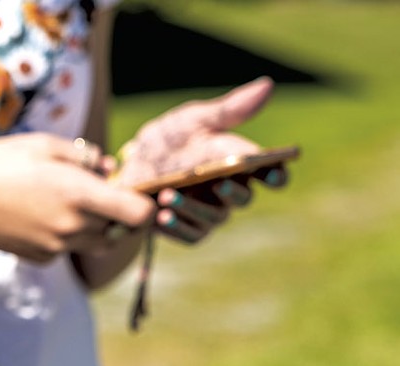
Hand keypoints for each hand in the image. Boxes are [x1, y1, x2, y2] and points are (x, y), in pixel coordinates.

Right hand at [0, 131, 155, 261]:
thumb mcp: (43, 145)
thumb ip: (84, 158)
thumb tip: (108, 168)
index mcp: (81, 195)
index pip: (139, 215)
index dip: (145, 206)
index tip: (134, 193)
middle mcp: (74, 227)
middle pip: (119, 231)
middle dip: (116, 215)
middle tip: (96, 193)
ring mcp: (57, 247)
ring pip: (95, 243)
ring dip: (92, 227)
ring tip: (67, 203)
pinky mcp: (41, 258)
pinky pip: (67, 249)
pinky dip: (65, 236)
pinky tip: (40, 216)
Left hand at [114, 77, 286, 244]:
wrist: (133, 162)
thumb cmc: (171, 139)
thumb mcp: (194, 120)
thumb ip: (228, 110)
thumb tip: (267, 85)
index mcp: (240, 163)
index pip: (271, 174)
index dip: (277, 175)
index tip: (273, 173)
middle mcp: (229, 190)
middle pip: (243, 198)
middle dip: (232, 192)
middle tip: (219, 182)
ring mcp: (210, 212)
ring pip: (214, 217)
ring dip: (192, 208)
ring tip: (167, 196)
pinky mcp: (188, 229)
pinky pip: (190, 235)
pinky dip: (177, 227)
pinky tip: (161, 216)